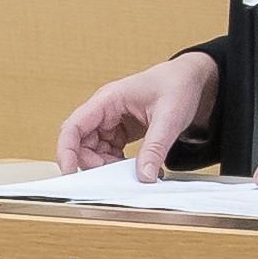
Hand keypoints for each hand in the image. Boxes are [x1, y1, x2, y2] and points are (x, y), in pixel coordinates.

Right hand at [57, 53, 219, 176]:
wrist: (191, 80)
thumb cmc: (178, 85)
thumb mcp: (169, 117)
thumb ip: (155, 148)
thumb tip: (144, 177)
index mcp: (107, 100)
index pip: (73, 127)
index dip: (66, 151)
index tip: (69, 173)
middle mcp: (103, 111)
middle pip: (81, 144)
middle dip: (93, 164)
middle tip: (116, 178)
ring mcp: (110, 122)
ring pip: (94, 151)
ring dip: (107, 166)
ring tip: (132, 173)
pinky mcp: (120, 131)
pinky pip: (109, 152)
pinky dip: (119, 164)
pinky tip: (137, 168)